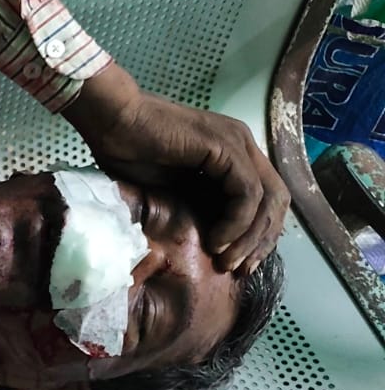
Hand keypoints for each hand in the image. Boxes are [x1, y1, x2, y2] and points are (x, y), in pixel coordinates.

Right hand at [64, 64, 289, 273]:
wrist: (112, 120)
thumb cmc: (127, 151)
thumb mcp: (170, 189)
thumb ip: (196, 205)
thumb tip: (210, 241)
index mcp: (232, 153)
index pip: (267, 198)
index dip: (259, 234)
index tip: (239, 264)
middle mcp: (243, 145)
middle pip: (277, 200)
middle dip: (263, 240)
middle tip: (241, 269)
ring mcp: (238, 143)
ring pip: (268, 200)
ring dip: (250, 237)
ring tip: (227, 261)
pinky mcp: (226, 149)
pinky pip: (247, 194)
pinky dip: (236, 223)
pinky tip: (217, 240)